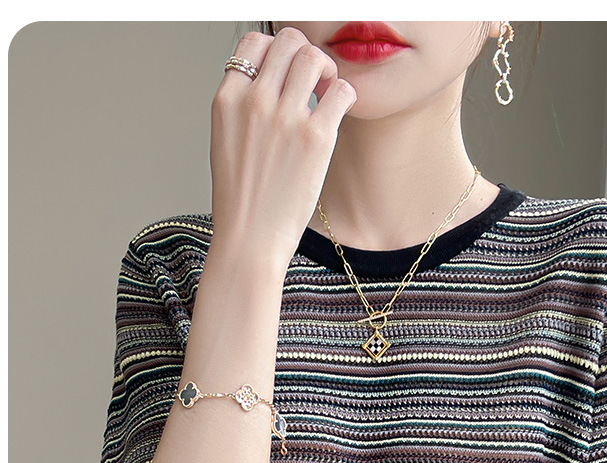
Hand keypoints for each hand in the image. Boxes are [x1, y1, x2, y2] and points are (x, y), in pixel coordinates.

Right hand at [209, 27, 356, 265]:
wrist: (249, 240)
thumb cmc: (240, 201)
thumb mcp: (224, 142)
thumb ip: (242, 108)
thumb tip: (267, 85)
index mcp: (227, 100)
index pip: (253, 43)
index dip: (275, 51)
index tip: (285, 72)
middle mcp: (255, 101)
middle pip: (289, 42)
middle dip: (305, 54)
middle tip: (313, 80)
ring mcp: (286, 118)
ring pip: (315, 58)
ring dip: (327, 70)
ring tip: (326, 93)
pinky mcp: (315, 138)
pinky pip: (342, 92)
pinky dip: (345, 95)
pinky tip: (337, 113)